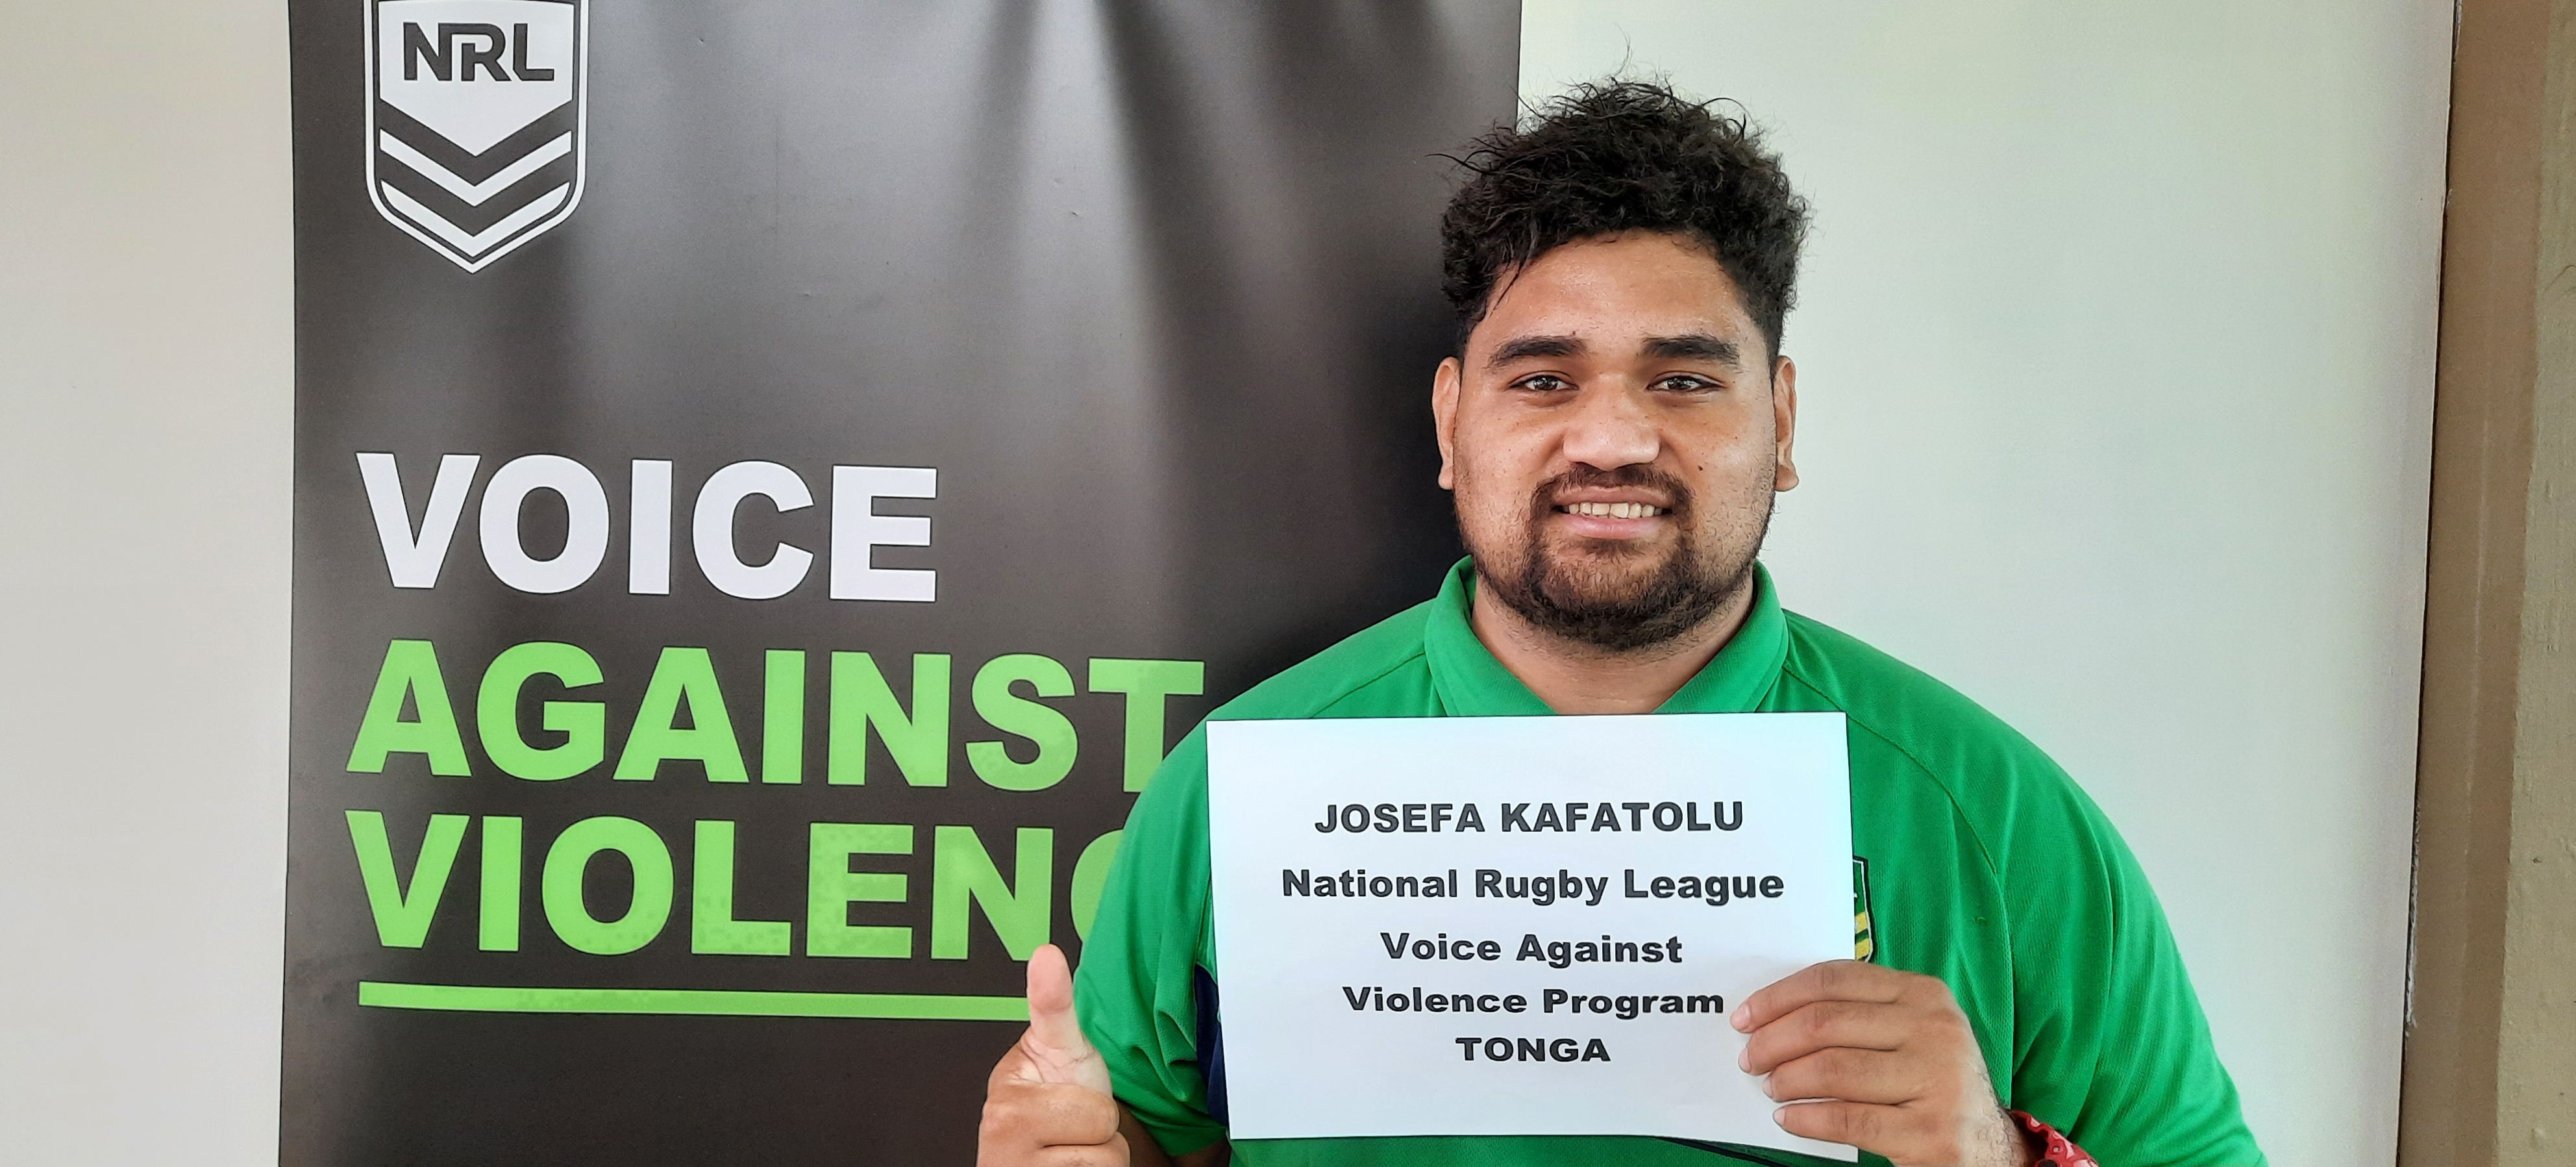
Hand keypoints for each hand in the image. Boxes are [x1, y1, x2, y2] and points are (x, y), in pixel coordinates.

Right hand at [978, 944, 1127, 1166]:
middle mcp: (999, 1135)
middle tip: (1075, 1125)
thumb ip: (1053, 1006)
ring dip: (1100, 1157)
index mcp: (1007, 1092)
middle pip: (1101, 1121)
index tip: (1048, 957)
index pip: (1074, 1083)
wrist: (1043, 1158)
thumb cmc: (1056, 1101)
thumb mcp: (1060, 1050)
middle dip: (1100, 1126)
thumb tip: (1045, 951)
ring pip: (1105, 1159)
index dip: (1064, 1049)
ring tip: (1073, 1149)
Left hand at [1733, 960, 2027, 1166]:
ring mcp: (1937, 1080)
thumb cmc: (1932, 1082)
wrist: (1989, 1146)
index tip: (1746, 1016)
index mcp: (1925, 994)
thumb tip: (1774, 1015)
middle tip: (1751, 1059)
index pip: (1835, 979)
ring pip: (1832, 1070)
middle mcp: (1935, 1030)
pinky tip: (1789, 1117)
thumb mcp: (1910, 1032)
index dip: (1779, 996)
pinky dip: (1806, 1118)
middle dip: (1774, 1041)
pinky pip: (1847, 1118)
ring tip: (1771, 1087)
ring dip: (1787, 1079)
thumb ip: (1856, 1014)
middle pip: (1826, 1023)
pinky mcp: (1931, 1131)